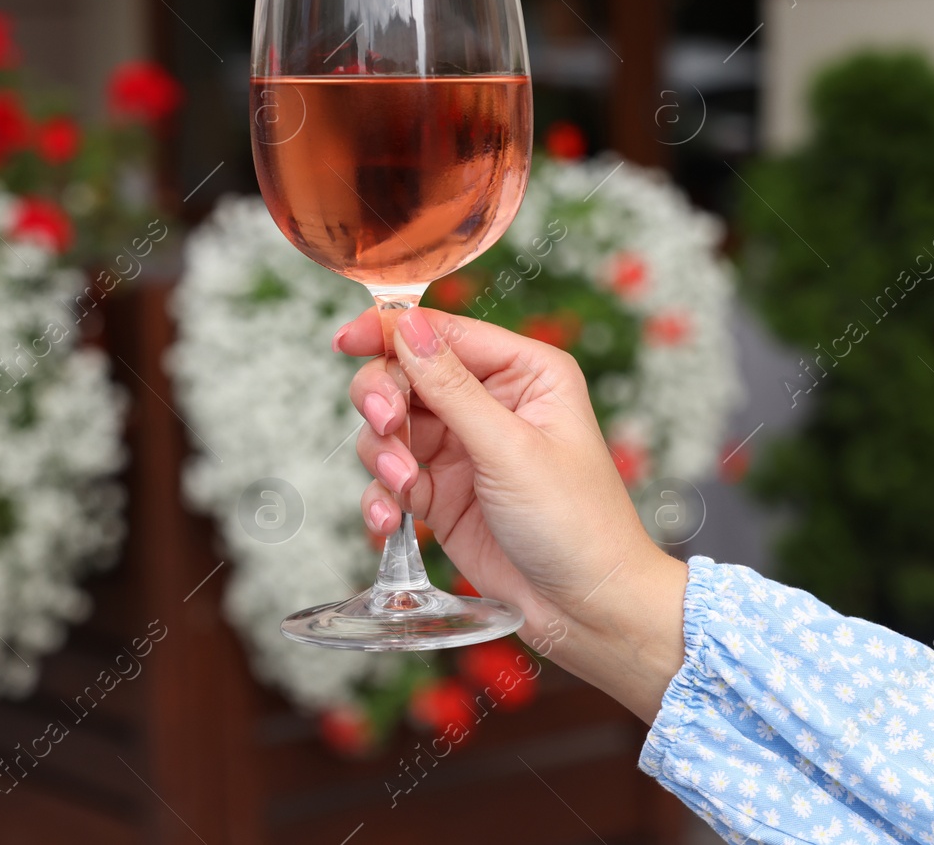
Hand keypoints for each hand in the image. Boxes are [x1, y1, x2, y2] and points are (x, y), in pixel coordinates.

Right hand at [334, 305, 687, 722]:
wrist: (586, 608)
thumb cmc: (577, 523)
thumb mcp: (511, 448)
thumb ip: (451, 386)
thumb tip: (407, 326)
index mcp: (524, 372)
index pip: (443, 333)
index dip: (390, 332)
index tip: (347, 341)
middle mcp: (490, 402)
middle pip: (404, 374)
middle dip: (385, 400)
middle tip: (387, 427)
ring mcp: (462, 448)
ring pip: (389, 426)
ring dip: (384, 455)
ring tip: (404, 488)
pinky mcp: (440, 493)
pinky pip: (390, 477)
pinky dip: (381, 495)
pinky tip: (391, 519)